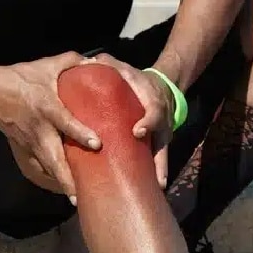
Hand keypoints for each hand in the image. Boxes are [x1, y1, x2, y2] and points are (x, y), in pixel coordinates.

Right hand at [0, 52, 99, 202]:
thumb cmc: (20, 77)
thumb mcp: (46, 65)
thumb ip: (72, 61)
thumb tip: (96, 61)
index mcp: (47, 107)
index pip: (65, 122)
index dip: (80, 133)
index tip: (97, 144)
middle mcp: (39, 129)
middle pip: (53, 158)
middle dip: (67, 178)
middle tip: (81, 196)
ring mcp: (29, 141)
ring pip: (46, 167)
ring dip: (60, 183)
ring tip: (77, 200)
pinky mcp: (23, 147)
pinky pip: (38, 165)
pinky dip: (51, 177)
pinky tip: (64, 188)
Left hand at [87, 54, 174, 187]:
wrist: (161, 87)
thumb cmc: (135, 79)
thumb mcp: (124, 68)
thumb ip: (108, 65)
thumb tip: (88, 62)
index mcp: (153, 99)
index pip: (155, 110)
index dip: (149, 121)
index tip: (138, 132)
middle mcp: (162, 120)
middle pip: (164, 140)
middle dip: (158, 159)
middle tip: (153, 177)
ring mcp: (163, 134)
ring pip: (163, 154)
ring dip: (160, 172)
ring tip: (155, 189)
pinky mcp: (159, 144)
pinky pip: (159, 160)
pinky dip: (157, 174)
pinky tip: (152, 190)